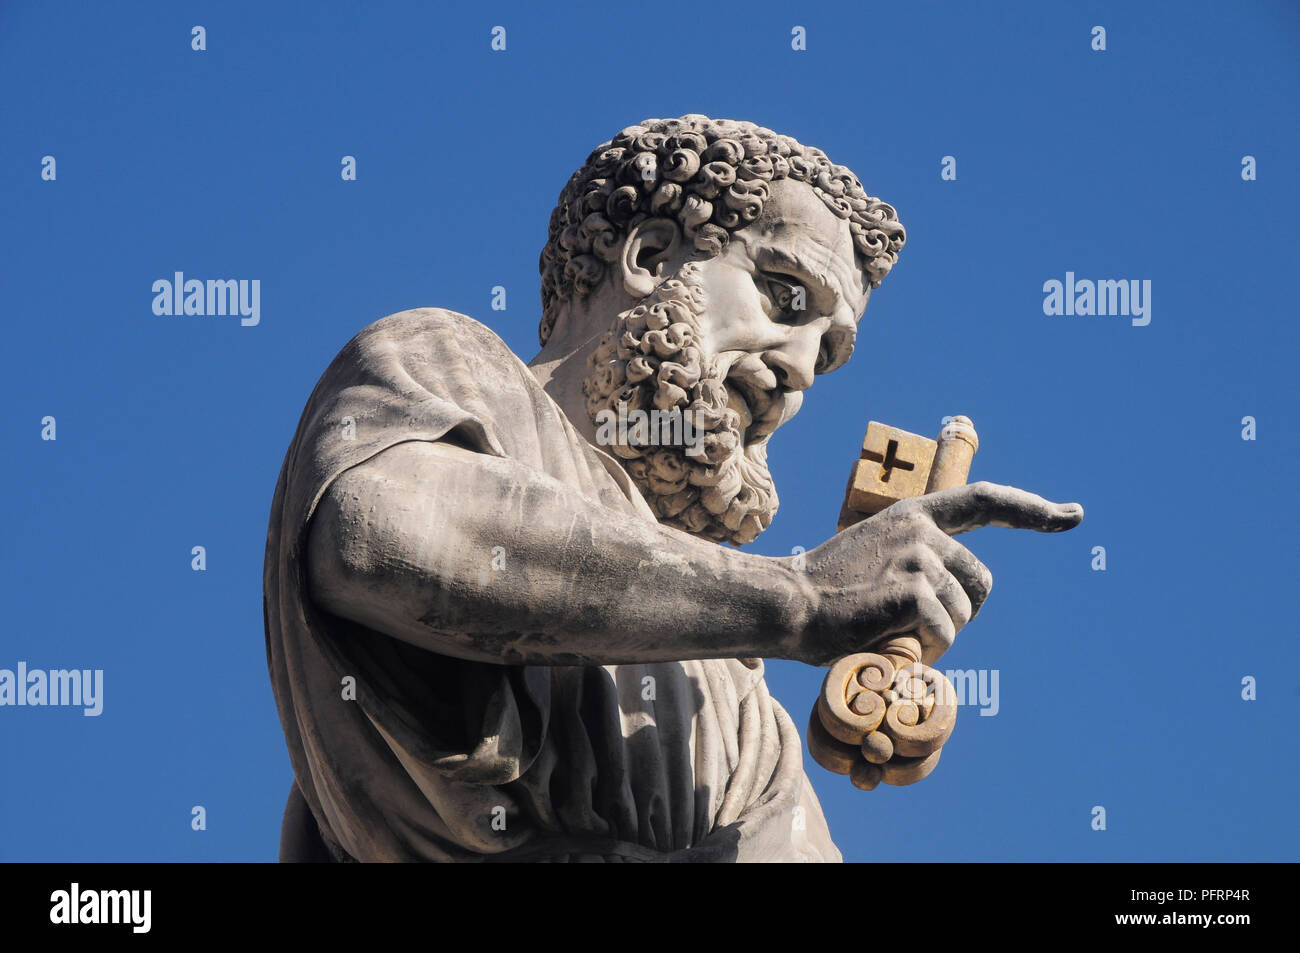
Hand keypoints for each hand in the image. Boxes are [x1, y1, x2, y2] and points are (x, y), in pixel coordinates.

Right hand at [798, 482, 1082, 665]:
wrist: (785, 604)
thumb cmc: (823, 597)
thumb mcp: (872, 562)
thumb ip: (913, 565)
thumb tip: (950, 607)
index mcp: (911, 516)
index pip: (983, 501)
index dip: (1031, 510)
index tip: (1071, 516)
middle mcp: (919, 530)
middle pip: (982, 584)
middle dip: (960, 616)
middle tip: (911, 628)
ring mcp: (918, 557)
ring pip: (962, 615)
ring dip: (936, 637)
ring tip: (887, 632)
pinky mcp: (914, 589)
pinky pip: (944, 632)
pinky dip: (922, 650)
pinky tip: (887, 641)